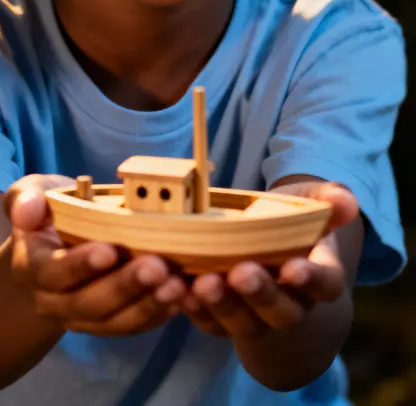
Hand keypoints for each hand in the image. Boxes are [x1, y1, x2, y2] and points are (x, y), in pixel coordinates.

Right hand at [4, 174, 187, 335]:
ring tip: (176, 285)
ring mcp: (82, 319)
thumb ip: (25, 198)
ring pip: (114, 322)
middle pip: (88, 304)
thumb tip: (28, 210)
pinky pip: (133, 326)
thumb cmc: (47, 214)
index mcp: (33, 269)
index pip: (54, 272)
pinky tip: (181, 296)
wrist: (51, 248)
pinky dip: (158, 314)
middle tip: (157, 266)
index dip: (80, 264)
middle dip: (124, 286)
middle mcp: (54, 302)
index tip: (109, 249)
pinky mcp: (109, 323)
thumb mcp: (32, 195)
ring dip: (147, 305)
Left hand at [179, 181, 358, 340]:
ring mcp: (258, 318)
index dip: (310, 279)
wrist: (271, 258)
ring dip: (222, 305)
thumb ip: (329, 200)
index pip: (323, 284)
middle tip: (240, 273)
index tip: (292, 269)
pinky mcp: (224, 322)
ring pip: (243, 322)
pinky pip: (210, 323)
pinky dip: (193, 309)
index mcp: (319, 276)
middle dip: (260, 294)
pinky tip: (177, 289)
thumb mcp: (311, 205)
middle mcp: (292, 306)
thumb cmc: (293, 226)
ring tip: (202, 283)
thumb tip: (346, 202)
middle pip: (281, 311)